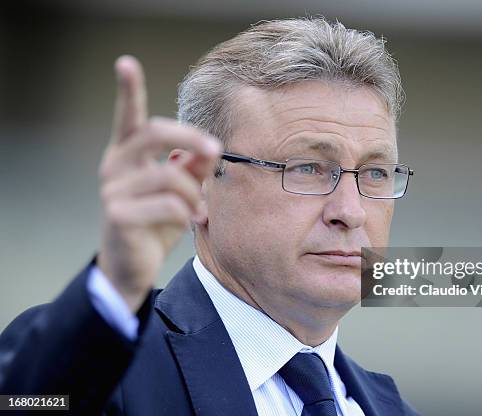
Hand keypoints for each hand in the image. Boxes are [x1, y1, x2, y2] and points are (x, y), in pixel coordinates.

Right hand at [97, 56, 219, 311]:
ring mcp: (113, 189)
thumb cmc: (158, 220)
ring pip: (170, 176)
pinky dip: (188, 214)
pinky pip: (168, 205)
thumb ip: (192, 166)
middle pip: (154, 133)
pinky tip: (191, 222)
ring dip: (195, 194)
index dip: (127, 89)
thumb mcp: (180, 190)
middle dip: (192, 138)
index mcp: (129, 153)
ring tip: (200, 210)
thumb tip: (208, 148)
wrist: (133, 264)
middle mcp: (115, 165)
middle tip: (216, 150)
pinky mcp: (117, 214)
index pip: (128, 116)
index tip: (125, 62)